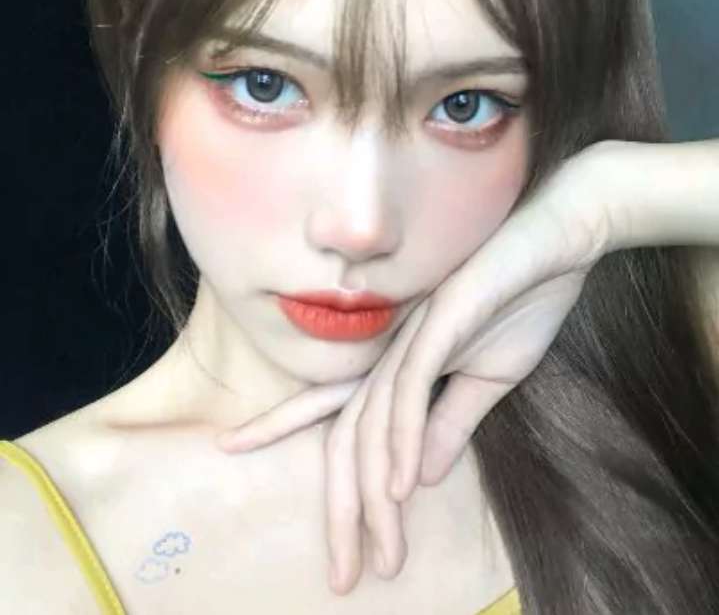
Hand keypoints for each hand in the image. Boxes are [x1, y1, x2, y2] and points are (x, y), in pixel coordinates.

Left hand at [215, 144, 613, 592]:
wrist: (560, 240)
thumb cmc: (523, 299)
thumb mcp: (489, 378)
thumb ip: (450, 422)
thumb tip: (421, 478)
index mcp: (399, 359)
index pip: (334, 404)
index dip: (281, 424)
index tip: (237, 447)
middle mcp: (394, 349)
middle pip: (348, 434)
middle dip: (341, 507)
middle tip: (342, 576)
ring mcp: (415, 333)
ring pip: (376, 422)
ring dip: (377, 493)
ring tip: (380, 553)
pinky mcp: (444, 317)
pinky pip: (412, 387)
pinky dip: (404, 437)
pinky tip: (401, 484)